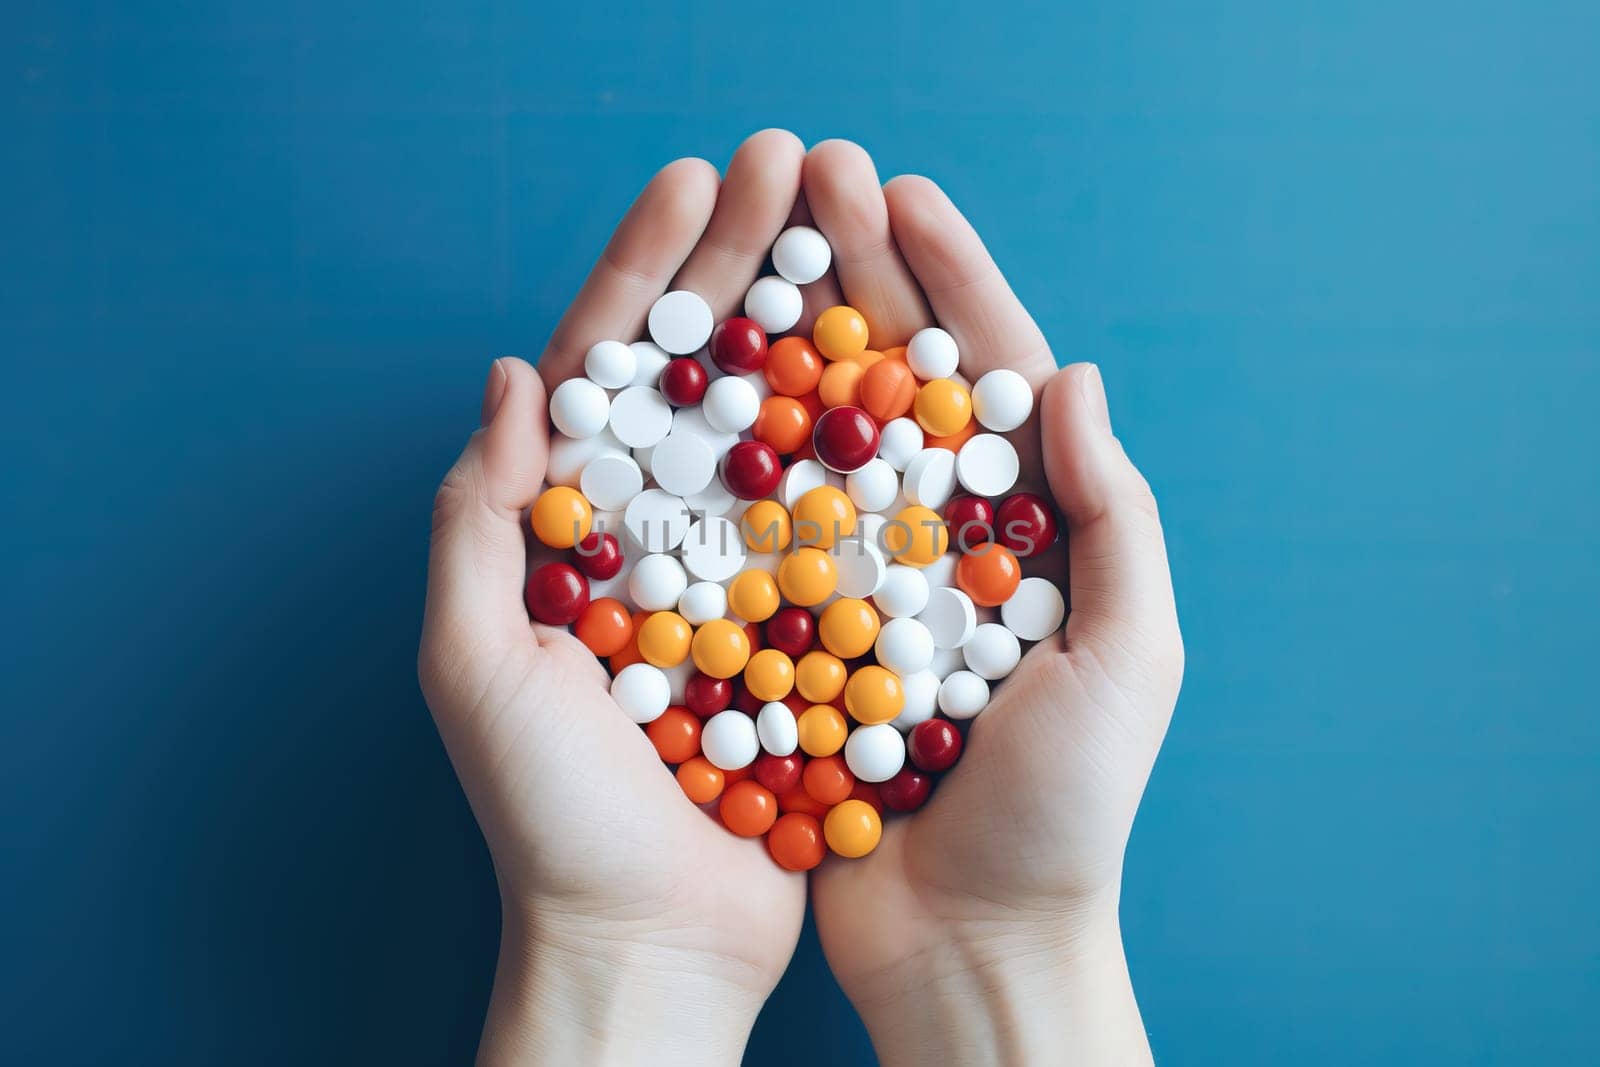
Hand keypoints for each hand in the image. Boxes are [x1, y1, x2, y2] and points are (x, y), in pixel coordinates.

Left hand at [418, 130, 816, 1065]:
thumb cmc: (548, 820)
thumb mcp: (476, 668)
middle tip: (801, 163)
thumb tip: (516, 374)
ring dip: (819, 326)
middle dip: (747, 263)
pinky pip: (841, 519)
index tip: (703, 180)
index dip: (650, 266)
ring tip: (863, 234)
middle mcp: (658, 536)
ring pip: (783, 426)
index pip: (609, 366)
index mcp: (573, 528)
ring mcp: (738, 575)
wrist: (652, 945)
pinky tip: (913, 377)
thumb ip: (480, 524)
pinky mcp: (807, 626)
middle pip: (705, 370)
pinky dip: (871, 446)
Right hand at [801, 142, 1183, 1065]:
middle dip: (853, 276)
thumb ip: (1113, 521)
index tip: (898, 195)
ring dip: (781, 340)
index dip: (949, 279)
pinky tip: (692, 392)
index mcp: (1026, 531)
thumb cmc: (1066, 815)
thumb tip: (1075, 375)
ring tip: (740, 250)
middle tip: (803, 178)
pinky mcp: (791, 632)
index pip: (988, 378)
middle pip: (892, 382)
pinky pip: (758, 532)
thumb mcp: (1129, 663)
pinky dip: (729, 461)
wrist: (968, 944)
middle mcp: (937, 539)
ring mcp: (859, 580)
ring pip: (816, 436)